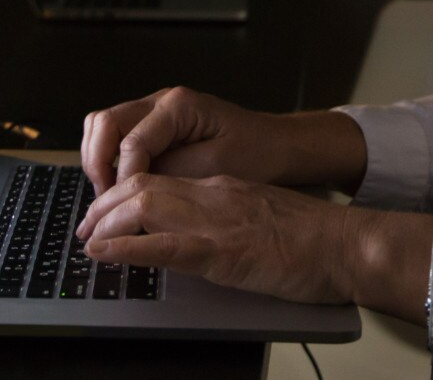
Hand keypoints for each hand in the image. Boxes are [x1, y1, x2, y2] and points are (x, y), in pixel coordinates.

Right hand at [80, 86, 289, 195]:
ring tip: (108, 196)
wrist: (276, 144)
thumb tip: (133, 190)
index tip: (122, 210)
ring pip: (103, 126)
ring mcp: (155, 110)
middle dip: (98, 164)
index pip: (131, 142)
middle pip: (104, 123)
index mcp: (178, 106)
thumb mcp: (215, 168)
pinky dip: (108, 159)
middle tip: (104, 201)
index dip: (123, 179)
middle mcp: (160, 100)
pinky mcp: (155, 125)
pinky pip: (117, 136)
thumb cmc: (255, 154)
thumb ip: (171, 174)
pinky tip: (119, 188)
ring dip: (98, 160)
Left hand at [80, 173, 353, 303]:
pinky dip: (125, 248)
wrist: (347, 244)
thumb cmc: (315, 238)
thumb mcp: (262, 216)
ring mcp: (216, 220)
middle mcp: (213, 195)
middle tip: (85, 229)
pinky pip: (162, 244)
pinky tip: (104, 254)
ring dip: (106, 223)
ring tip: (88, 240)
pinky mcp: (222, 251)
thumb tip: (204, 235)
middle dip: (104, 205)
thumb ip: (230, 217)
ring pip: (144, 205)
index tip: (105, 214)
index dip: (124, 195)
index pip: (161, 179)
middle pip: (142, 185)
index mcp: (223, 187)